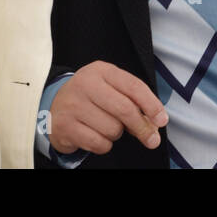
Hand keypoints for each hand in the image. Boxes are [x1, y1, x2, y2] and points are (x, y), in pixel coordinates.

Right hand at [48, 61, 168, 155]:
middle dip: (142, 127)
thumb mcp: (110, 89)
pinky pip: (98, 143)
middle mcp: (86, 84)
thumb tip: (154, 124)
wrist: (54, 106)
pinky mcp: (65, 126)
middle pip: (125, 109)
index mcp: (101, 70)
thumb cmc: (91, 98)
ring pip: (112, 128)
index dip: (151, 105)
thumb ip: (132, 102)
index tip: (161, 120)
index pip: (133, 86)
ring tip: (105, 126)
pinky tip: (95, 136)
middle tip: (151, 139)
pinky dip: (103, 145)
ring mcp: (73, 105)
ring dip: (115, 134)